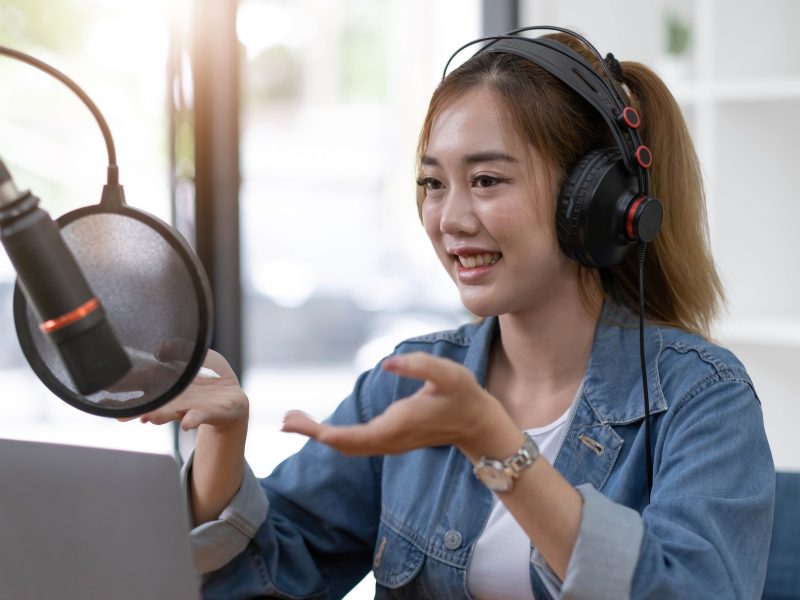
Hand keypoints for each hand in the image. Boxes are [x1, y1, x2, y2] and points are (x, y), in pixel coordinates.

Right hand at [120, 348, 247, 432]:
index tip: (103, 392)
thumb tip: (158, 350)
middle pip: (151, 403)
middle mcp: (173, 399)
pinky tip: (187, 422)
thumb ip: (178, 348)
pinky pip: (200, 416)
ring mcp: (190, 407)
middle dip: (135, 409)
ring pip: (171, 412)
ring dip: (160, 415)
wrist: (233, 399)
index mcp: (166, 384)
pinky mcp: (209, 412)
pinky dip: (193, 419)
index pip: (140, 384)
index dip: (122, 388)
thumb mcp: (196, 355)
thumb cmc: (210, 376)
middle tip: (120, 414)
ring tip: (149, 417)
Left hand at [282, 352, 511, 456]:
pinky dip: (333, 436)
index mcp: (395, 427)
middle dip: (312, 434)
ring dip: (320, 434)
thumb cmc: (463, 395)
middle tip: (285, 419)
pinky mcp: (389, 440)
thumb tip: (388, 362)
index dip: (321, 432)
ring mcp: (388, 444)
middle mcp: (388, 441)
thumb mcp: (448, 374)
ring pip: (347, 446)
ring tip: (294, 419)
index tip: (296, 424)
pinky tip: (321, 425)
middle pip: (342, 445)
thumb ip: (420, 366)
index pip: (349, 438)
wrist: (478, 423)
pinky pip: (355, 443)